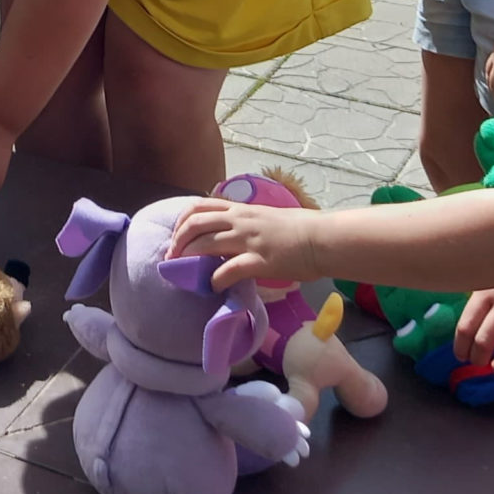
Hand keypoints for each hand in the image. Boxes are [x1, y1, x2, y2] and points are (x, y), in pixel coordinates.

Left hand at [166, 197, 326, 289]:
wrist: (322, 238)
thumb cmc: (299, 228)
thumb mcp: (265, 217)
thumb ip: (244, 223)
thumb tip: (229, 235)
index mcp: (240, 209)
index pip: (199, 206)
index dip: (181, 221)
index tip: (176, 236)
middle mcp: (240, 221)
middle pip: (195, 224)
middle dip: (177, 241)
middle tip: (172, 258)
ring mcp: (248, 240)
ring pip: (205, 244)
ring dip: (188, 260)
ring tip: (183, 274)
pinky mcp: (259, 261)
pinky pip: (228, 269)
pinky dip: (215, 279)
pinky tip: (212, 287)